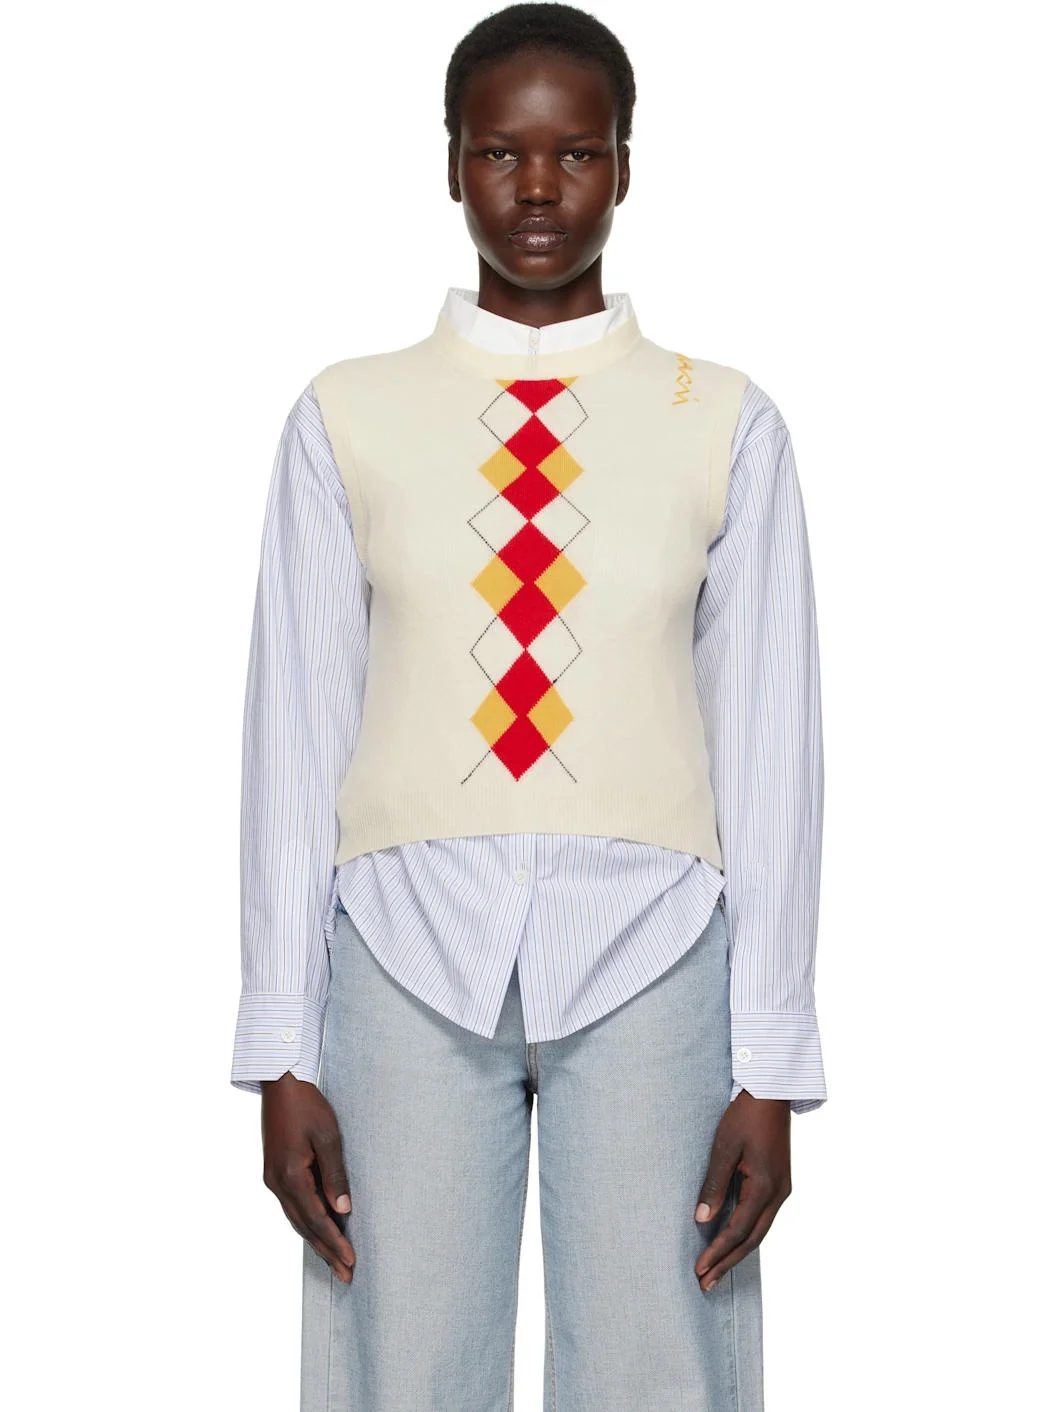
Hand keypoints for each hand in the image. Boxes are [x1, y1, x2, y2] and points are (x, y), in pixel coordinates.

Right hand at [261, 1071, 355, 1281]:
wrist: (279, 1082)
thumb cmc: (306, 1105)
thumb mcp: (327, 1137)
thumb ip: (335, 1175)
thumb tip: (343, 1211)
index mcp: (290, 1176)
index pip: (317, 1219)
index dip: (335, 1242)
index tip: (351, 1262)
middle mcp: (277, 1184)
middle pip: (305, 1226)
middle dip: (326, 1251)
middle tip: (346, 1276)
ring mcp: (273, 1179)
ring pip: (297, 1219)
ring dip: (316, 1241)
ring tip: (334, 1261)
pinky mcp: (275, 1172)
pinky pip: (292, 1206)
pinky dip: (307, 1223)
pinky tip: (317, 1231)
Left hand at [693, 1090, 790, 1289]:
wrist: (773, 1092)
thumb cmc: (746, 1115)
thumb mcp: (725, 1147)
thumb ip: (715, 1184)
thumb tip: (702, 1219)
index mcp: (765, 1186)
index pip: (738, 1230)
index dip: (717, 1252)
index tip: (699, 1269)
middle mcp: (778, 1194)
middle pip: (752, 1240)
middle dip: (728, 1262)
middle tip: (705, 1284)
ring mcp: (781, 1190)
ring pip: (759, 1231)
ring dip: (737, 1252)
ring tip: (716, 1271)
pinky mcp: (778, 1183)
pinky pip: (762, 1218)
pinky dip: (746, 1235)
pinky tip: (733, 1243)